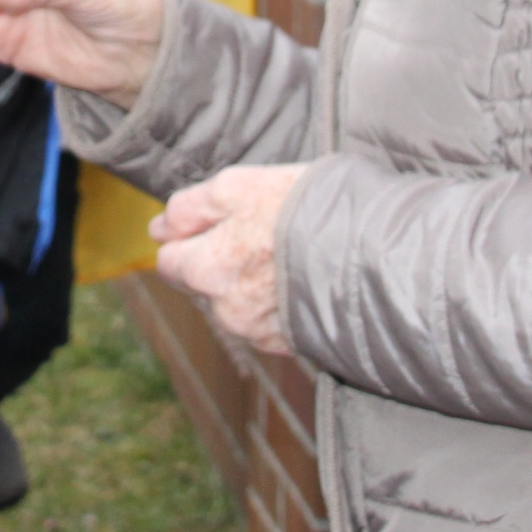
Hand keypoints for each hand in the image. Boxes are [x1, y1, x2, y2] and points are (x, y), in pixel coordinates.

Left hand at [153, 164, 304, 356]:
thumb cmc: (304, 209)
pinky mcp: (294, 343)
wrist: (373, 252)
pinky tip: (304, 276)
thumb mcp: (238, 187)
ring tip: (289, 251)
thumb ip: (190, 208)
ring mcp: (261, 332)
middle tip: (261, 231)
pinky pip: (271, 321)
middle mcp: (226, 311)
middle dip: (220, 261)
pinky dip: (280, 301)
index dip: (190, 237)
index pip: (171, 262)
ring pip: (238, 304)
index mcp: (205, 271)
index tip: (218, 221)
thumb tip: (158, 229)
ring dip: (252, 282)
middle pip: (205, 284)